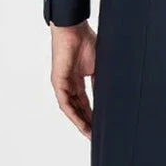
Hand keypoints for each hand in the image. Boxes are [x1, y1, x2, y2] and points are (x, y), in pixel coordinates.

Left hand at [49, 20, 96, 138]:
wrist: (74, 29)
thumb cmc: (86, 41)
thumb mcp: (98, 67)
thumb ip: (99, 83)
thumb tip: (107, 99)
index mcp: (78, 79)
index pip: (86, 102)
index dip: (93, 115)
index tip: (102, 126)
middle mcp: (69, 84)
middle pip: (78, 109)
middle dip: (87, 123)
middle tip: (96, 136)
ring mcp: (62, 84)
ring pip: (71, 109)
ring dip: (80, 122)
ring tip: (90, 134)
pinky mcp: (58, 82)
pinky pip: (65, 103)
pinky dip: (73, 114)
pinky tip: (81, 123)